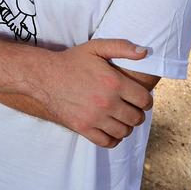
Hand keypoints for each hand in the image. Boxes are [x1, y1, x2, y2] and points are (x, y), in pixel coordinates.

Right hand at [34, 38, 152, 148]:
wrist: (45, 76)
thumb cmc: (72, 61)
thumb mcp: (96, 47)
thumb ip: (122, 47)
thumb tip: (145, 52)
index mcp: (114, 83)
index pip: (144, 100)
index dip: (145, 100)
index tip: (140, 99)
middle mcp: (107, 102)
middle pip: (136, 118)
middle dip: (136, 113)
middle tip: (130, 108)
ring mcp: (95, 117)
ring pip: (124, 132)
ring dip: (125, 126)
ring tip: (120, 118)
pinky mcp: (83, 128)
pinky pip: (107, 142)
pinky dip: (113, 139)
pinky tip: (109, 129)